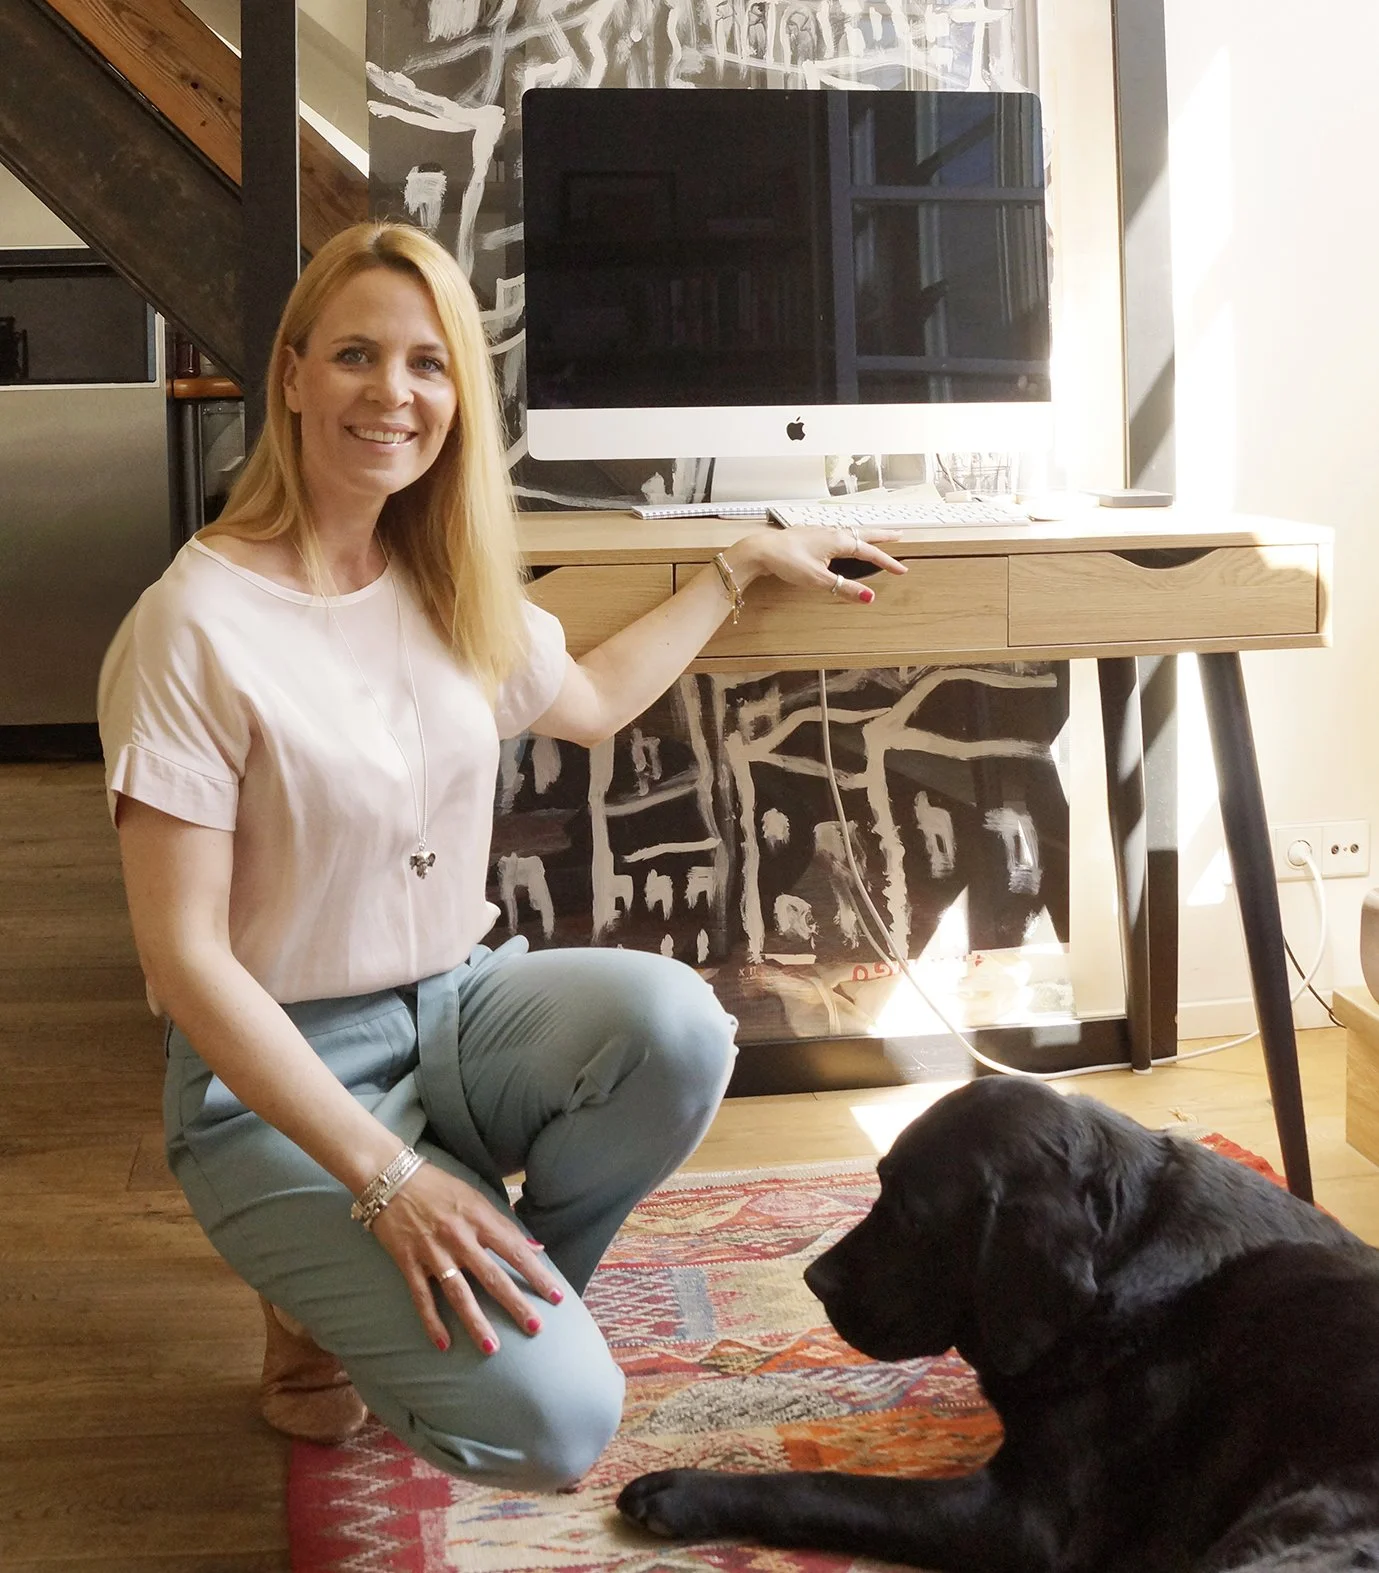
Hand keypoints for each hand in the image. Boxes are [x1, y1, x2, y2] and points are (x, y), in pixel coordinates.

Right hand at [369, 1161, 564, 1353]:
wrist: (390, 1178)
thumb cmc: (439, 1186)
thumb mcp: (476, 1197)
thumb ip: (504, 1224)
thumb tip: (535, 1247)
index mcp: (479, 1218)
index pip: (515, 1251)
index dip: (537, 1274)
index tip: (555, 1296)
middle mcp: (459, 1237)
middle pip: (492, 1277)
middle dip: (515, 1304)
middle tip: (535, 1328)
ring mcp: (433, 1252)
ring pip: (458, 1293)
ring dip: (476, 1322)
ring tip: (491, 1348)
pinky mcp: (408, 1262)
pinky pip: (422, 1297)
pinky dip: (432, 1321)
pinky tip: (444, 1344)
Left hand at [724, 524, 906, 603]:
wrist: (761, 550)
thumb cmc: (788, 561)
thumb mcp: (819, 580)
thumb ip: (845, 588)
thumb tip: (869, 597)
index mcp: (839, 541)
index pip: (870, 552)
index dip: (887, 562)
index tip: (901, 570)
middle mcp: (832, 532)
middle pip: (864, 533)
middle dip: (882, 535)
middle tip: (898, 534)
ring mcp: (820, 532)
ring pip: (850, 531)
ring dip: (865, 534)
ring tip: (874, 537)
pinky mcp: (809, 535)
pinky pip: (836, 533)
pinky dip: (848, 536)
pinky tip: (841, 540)